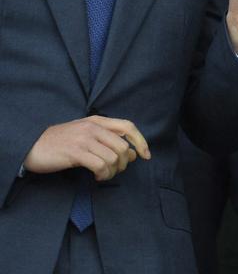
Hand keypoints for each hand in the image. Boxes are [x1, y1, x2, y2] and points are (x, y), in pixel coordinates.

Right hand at [23, 116, 150, 180]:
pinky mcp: (75, 152)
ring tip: (104, 175)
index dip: (140, 141)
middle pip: (123, 146)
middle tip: (115, 171)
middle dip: (124, 163)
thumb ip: (106, 138)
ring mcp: (84, 139)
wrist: (32, 146)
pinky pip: (100, 165)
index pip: (128, 126)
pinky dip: (103, 174)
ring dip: (113, 171)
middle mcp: (93, 127)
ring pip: (113, 157)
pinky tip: (97, 176)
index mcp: (98, 120)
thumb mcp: (85, 133)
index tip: (145, 155)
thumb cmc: (60, 142)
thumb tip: (130, 152)